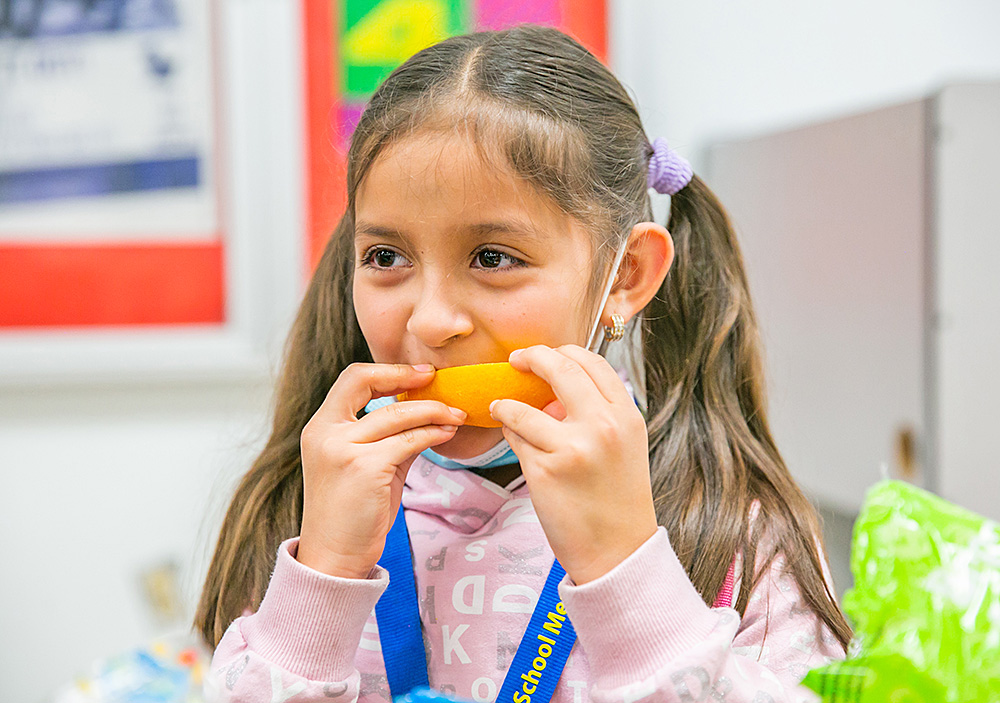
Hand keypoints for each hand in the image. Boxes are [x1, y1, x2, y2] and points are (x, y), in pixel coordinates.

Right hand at [297, 363, 466, 577]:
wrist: (334, 557)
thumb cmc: (353, 514)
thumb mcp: (366, 466)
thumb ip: (390, 438)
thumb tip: (428, 416)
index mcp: (320, 428)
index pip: (352, 379)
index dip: (387, 371)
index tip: (418, 375)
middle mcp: (325, 433)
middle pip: (366, 382)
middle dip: (405, 376)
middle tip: (437, 379)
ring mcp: (343, 449)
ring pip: (396, 414)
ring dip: (433, 411)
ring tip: (456, 415)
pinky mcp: (365, 468)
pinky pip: (409, 441)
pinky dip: (433, 434)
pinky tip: (447, 434)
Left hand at [489, 345, 657, 584]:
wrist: (617, 551)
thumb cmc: (616, 499)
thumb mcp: (623, 446)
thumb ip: (595, 413)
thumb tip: (551, 391)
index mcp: (626, 416)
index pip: (592, 362)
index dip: (563, 351)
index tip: (546, 353)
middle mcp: (602, 426)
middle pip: (560, 368)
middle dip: (532, 356)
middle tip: (516, 359)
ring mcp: (571, 448)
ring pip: (524, 406)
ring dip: (506, 404)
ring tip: (501, 407)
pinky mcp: (544, 470)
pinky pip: (514, 437)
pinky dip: (508, 433)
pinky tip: (511, 437)